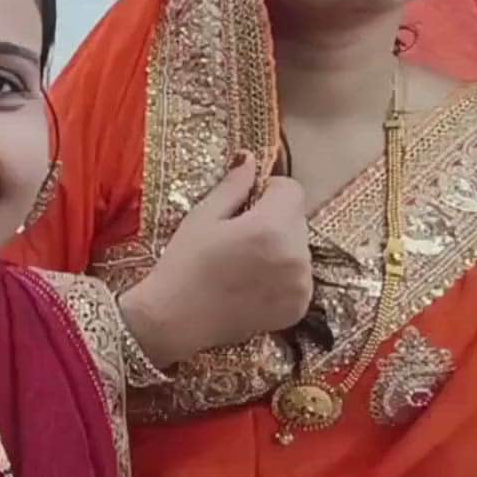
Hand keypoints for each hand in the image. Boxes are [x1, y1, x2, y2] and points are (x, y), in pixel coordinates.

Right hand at [121, 152, 312, 366]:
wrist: (175, 319)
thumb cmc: (183, 263)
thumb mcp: (203, 216)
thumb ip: (234, 186)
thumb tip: (252, 157)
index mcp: (272, 227)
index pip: (292, 189)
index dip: (267, 191)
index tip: (243, 206)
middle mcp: (295, 256)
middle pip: (297, 218)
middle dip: (274, 219)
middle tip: (239, 237)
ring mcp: (301, 285)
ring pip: (299, 248)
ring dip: (280, 248)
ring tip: (245, 264)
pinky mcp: (298, 306)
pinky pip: (299, 277)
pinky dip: (283, 276)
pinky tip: (252, 284)